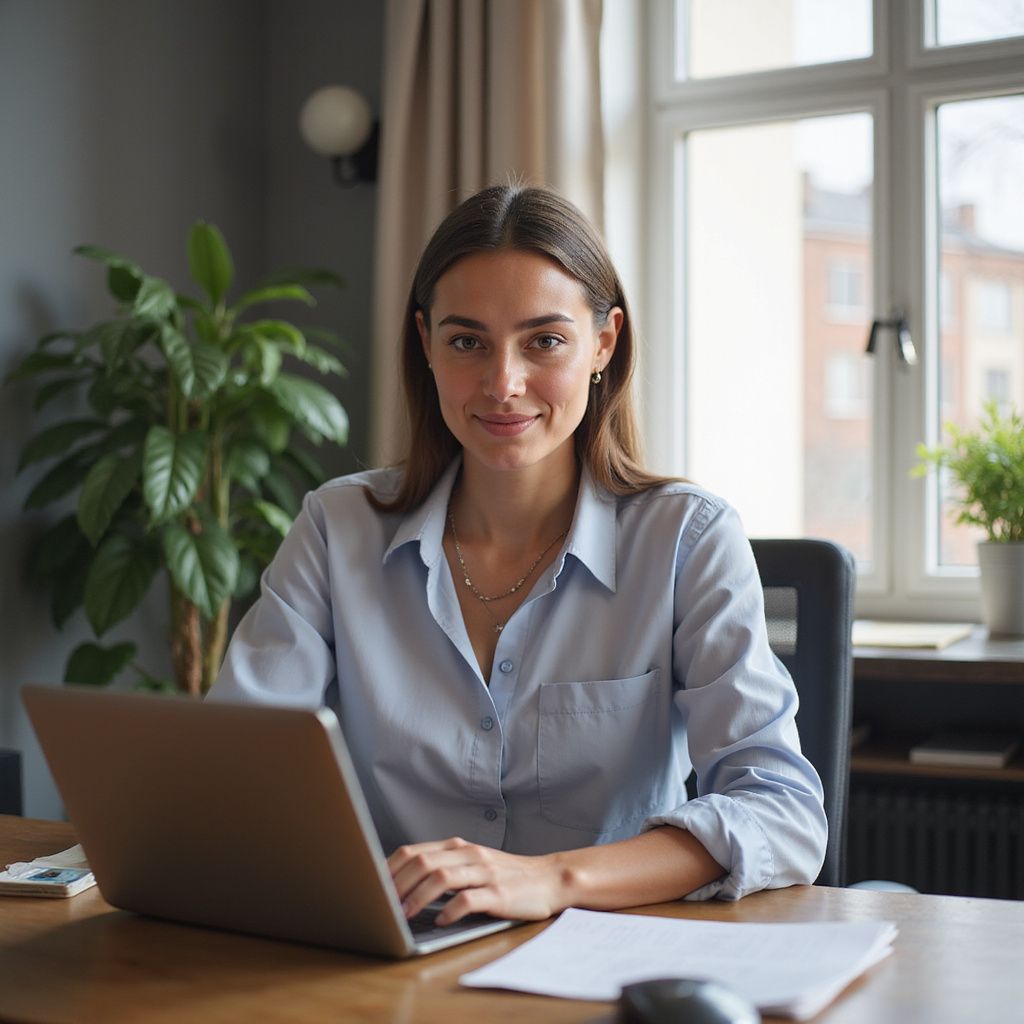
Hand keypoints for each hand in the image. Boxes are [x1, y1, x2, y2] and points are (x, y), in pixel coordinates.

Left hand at [387, 836, 566, 924]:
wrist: (548, 878)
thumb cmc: (505, 876)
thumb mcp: (472, 864)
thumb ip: (444, 868)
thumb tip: (402, 885)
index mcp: (458, 847)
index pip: (414, 851)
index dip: (390, 869)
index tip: (373, 886)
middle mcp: (469, 854)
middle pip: (423, 862)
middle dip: (397, 885)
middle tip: (383, 905)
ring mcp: (484, 873)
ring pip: (441, 877)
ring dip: (417, 897)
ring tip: (404, 914)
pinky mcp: (499, 894)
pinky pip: (468, 900)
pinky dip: (448, 911)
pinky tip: (440, 921)